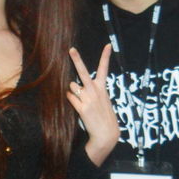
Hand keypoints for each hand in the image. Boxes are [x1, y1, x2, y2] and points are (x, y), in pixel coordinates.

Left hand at [67, 44, 119, 166]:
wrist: (106, 134)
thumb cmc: (105, 117)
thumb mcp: (104, 101)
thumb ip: (93, 91)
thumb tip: (76, 86)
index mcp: (102, 88)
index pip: (104, 69)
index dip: (105, 56)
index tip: (108, 45)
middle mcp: (95, 91)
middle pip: (84, 72)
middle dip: (77, 59)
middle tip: (71, 49)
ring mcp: (88, 99)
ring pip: (72, 86)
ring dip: (73, 91)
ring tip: (80, 100)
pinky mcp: (82, 108)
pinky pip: (70, 98)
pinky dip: (71, 99)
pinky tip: (77, 105)